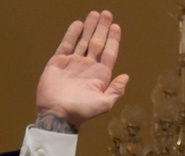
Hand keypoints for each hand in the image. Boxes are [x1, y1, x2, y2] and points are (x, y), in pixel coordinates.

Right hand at [35, 11, 128, 130]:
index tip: (116, 26)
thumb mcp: (104, 103)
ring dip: (89, 28)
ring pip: (84, 41)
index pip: (109, 53)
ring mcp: (74, 63)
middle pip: (98, 43)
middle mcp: (88, 67)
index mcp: (101, 75)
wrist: (58, 113)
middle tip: (107, 13)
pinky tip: (78, 24)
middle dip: (102, 28)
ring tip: (95, 14)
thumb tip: (126, 77)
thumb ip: (116, 90)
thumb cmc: (82, 111)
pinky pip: (67, 44)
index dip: (113, 40)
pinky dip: (72, 34)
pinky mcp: (59, 62)